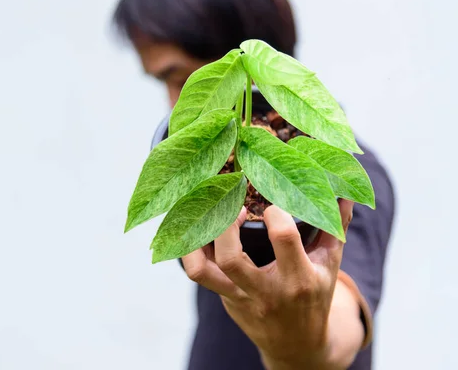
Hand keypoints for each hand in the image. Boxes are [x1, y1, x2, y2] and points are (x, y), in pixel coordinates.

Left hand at [181, 200, 356, 368]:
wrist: (299, 346)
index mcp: (299, 279)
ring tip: (208, 215)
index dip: (275, 212)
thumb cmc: (315, 298)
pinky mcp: (225, 298)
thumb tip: (346, 192)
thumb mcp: (331, 266)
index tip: (273, 201)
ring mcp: (240, 296)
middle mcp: (265, 290)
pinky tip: (200, 231)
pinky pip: (199, 273)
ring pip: (202, 270)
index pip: (283, 238)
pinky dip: (193, 250)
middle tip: (234, 205)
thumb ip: (336, 227)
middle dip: (226, 225)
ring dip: (197, 240)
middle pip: (231, 258)